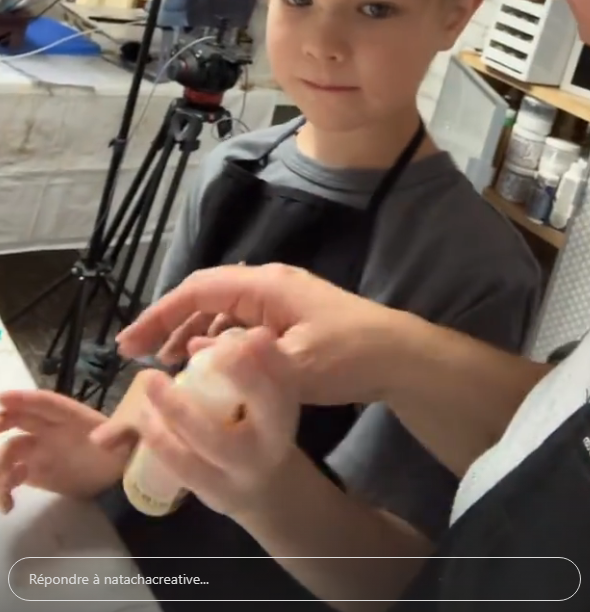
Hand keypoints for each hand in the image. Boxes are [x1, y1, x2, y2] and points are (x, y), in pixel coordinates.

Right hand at [0, 390, 132, 509]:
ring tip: (3, 489)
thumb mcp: (126, 436)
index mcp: (71, 415)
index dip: (23, 399)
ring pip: (10, 451)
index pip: (45, 403)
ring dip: (0, 467)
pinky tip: (8, 505)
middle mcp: (50, 428)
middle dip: (1, 422)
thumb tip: (97, 442)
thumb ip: (115, 436)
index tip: (2, 398)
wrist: (118, 472)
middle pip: (18, 419)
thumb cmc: (122, 447)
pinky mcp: (35, 472)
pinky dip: (4, 488)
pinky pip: (12, 476)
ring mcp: (39, 450)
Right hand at [117, 263, 398, 405]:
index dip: (160, 314)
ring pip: (220, 309)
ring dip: (190, 332)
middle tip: (136, 355)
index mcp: (266, 286)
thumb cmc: (349, 356)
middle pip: (204, 295)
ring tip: (165, 364)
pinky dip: (215, 340)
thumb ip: (245, 361)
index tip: (130, 344)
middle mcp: (268, 284)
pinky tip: (206, 366)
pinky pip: (238, 322)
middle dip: (168, 322)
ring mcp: (279, 300)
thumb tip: (199, 352)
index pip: (199, 289)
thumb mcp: (296, 366)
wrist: (398, 356)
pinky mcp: (288, 317)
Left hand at [121, 326, 299, 519]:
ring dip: (177, 408)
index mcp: (287, 405)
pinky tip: (145, 415)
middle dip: (245, 378)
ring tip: (150, 380)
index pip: (287, 377)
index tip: (254, 334)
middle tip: (213, 351)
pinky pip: (184, 465)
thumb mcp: (263, 395)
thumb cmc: (259, 424)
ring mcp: (244, 468)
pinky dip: (161, 438)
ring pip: (213, 439)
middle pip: (265, 408)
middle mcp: (273, 437)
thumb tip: (193, 344)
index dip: (272, 356)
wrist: (267, 488)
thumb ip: (234, 366)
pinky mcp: (215, 490)